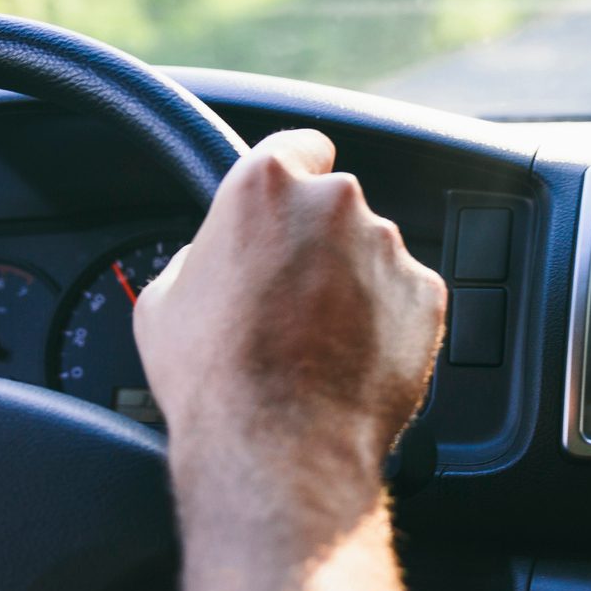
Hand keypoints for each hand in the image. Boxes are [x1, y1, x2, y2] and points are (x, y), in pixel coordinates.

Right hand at [134, 128, 447, 545]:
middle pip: (336, 205)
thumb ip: (199, 256)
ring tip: (321, 340)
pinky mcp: (426, 296)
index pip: (299, 144)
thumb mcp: (165, 302)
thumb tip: (212, 260)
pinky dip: (388, 320)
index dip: (297, 170)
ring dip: (354, 282)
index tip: (297, 190)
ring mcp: (388, 248)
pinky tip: (353, 358)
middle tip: (292, 295)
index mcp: (266, 185)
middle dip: (321, 241)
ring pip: (373, 253)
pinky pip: (405, 296)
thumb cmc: (215, 378)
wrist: (279, 445)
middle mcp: (336, 203)